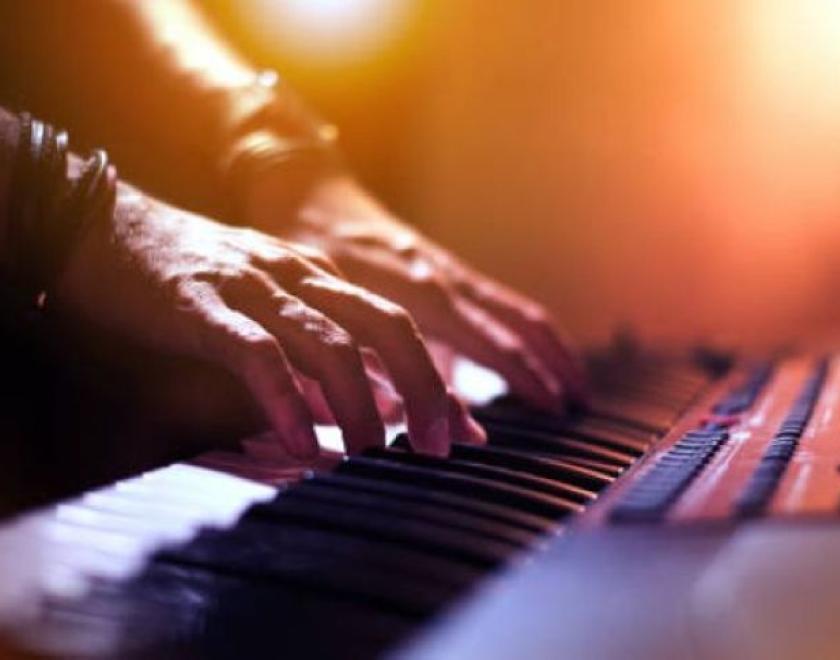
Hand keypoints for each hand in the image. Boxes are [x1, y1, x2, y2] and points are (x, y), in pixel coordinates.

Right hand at [57, 184, 482, 457]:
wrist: (101, 223)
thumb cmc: (186, 275)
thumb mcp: (264, 305)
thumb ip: (312, 348)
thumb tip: (364, 402)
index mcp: (315, 277)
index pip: (395, 326)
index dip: (435, 378)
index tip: (462, 429)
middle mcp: (296, 276)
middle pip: (385, 328)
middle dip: (423, 388)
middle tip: (438, 446)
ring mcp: (251, 288)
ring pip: (329, 343)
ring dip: (360, 404)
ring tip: (372, 455)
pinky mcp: (201, 306)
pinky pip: (257, 354)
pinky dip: (285, 401)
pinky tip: (301, 443)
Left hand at [245, 174, 587, 411]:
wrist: (305, 193)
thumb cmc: (311, 258)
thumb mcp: (334, 317)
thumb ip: (384, 366)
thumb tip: (431, 414)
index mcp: (421, 293)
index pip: (493, 341)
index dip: (527, 378)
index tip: (557, 411)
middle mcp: (445, 278)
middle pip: (521, 321)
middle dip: (557, 362)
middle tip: (582, 405)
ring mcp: (448, 270)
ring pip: (516, 308)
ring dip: (550, 345)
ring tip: (573, 383)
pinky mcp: (443, 268)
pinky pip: (498, 300)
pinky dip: (525, 329)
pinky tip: (527, 350)